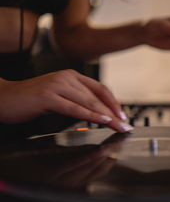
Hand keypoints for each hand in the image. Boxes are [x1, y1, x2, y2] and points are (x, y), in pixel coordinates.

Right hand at [0, 70, 131, 132]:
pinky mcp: (47, 96)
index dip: (114, 102)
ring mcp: (57, 85)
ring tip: (118, 125)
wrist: (2, 97)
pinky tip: (102, 121)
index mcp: (71, 76)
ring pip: (89, 102)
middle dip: (114, 112)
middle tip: (126, 124)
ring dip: (107, 115)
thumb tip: (99, 113)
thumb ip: (77, 101)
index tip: (123, 115)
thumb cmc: (31, 100)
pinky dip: (90, 115)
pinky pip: (74, 107)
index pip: (100, 88)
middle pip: (98, 96)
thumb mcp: (59, 97)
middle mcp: (67, 77)